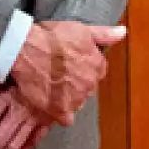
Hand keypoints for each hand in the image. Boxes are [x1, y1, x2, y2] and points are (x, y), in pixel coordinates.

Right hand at [9, 22, 126, 126]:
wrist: (25, 49)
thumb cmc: (52, 38)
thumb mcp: (82, 30)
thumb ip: (105, 35)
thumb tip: (123, 33)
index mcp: (97, 66)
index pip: (98, 71)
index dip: (85, 66)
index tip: (72, 62)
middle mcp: (89, 85)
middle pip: (87, 87)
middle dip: (77, 81)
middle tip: (60, 72)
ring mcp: (74, 99)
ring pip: (77, 102)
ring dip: (68, 96)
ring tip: (52, 84)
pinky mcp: (58, 110)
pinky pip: (66, 118)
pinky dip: (60, 112)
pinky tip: (51, 101)